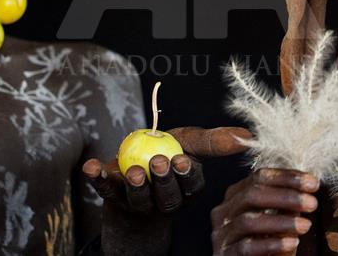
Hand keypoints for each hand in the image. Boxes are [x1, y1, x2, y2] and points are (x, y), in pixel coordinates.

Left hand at [82, 126, 249, 213]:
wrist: (137, 166)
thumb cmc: (168, 151)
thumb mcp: (190, 142)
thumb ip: (213, 141)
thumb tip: (246, 135)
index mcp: (186, 190)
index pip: (191, 186)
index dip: (186, 175)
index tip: (182, 160)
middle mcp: (164, 202)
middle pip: (166, 198)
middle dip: (163, 182)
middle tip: (158, 163)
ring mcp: (137, 203)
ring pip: (138, 200)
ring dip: (135, 187)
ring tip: (133, 171)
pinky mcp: (112, 197)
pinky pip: (104, 190)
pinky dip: (97, 177)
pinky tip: (91, 166)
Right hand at [210, 168, 319, 255]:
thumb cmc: (266, 243)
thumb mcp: (278, 220)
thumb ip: (286, 204)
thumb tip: (308, 184)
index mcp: (236, 196)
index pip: (259, 177)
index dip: (287, 177)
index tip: (313, 183)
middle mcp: (224, 212)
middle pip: (252, 195)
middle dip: (285, 197)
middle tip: (312, 203)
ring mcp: (222, 234)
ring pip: (248, 221)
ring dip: (281, 222)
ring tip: (306, 226)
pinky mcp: (225, 255)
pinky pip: (246, 247)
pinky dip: (271, 244)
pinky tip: (292, 243)